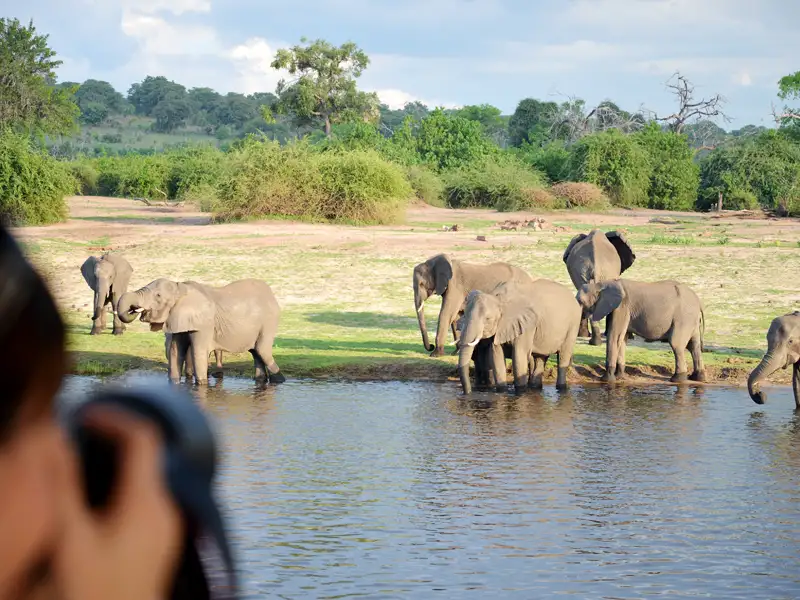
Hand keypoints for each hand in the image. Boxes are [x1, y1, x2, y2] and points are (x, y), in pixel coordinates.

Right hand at [53, 406, 183, 599]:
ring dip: (113, 466)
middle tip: (75, 433)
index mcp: (149, 501)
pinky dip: (118, 488)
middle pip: (144, 456)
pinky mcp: (158, 546)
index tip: (82, 413)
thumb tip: (52, 438)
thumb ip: (62, 486)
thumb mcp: (70, 539)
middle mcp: (165, 511)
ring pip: (143, 480)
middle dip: (111, 439)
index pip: (143, 437)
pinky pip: (142, 502)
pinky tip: (89, 503)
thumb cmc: (94, 592)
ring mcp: (165, 530)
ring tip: (76, 465)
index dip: (114, 417)